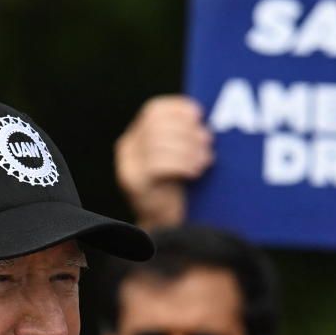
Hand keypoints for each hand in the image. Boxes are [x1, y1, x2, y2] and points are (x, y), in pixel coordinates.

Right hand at [114, 95, 212, 229]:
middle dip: (187, 131)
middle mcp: (127, 148)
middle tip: (208, 141)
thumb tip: (200, 118)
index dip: (178, 108)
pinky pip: (158, 164)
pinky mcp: (133, 183)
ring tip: (205, 159)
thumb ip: (181, 136)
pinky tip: (195, 172)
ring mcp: (127, 166)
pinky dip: (181, 164)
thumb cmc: (177, 189)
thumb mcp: (177, 157)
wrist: (164, 226)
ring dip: (188, 149)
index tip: (199, 115)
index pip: (154, 110)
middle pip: (157, 125)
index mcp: (137, 136)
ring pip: (158, 143)